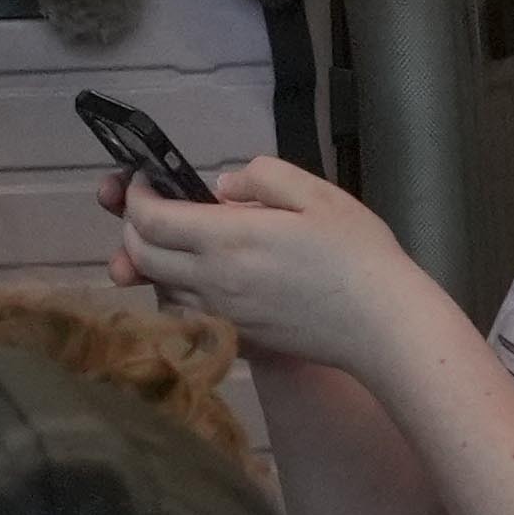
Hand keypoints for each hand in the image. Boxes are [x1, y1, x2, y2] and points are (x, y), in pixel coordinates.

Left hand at [98, 145, 446, 370]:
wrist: (381, 325)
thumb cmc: (356, 254)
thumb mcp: (315, 193)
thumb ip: (261, 177)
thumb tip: (221, 185)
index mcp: (226, 239)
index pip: (149, 220)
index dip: (135, 195)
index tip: (145, 179)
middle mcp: (212, 281)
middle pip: (140, 257)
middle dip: (132, 227)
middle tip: (153, 205)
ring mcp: (221, 314)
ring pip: (158, 288)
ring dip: (153, 261)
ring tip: (176, 238)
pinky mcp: (236, 337)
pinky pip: (186, 313)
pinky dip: (177, 291)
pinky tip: (202, 275)